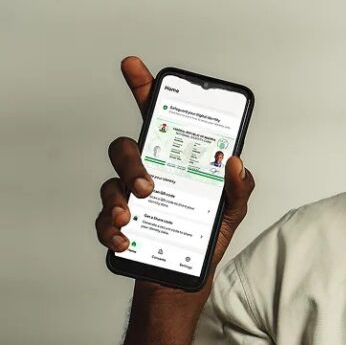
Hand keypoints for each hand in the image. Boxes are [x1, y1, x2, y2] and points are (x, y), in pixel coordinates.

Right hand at [96, 56, 255, 300]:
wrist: (186, 279)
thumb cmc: (207, 236)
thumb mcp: (233, 210)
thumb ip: (241, 187)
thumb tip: (238, 164)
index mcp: (174, 161)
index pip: (156, 117)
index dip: (144, 88)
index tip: (134, 65)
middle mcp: (148, 173)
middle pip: (126, 149)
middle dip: (131, 162)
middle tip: (149, 186)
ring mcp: (129, 199)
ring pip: (111, 184)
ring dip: (117, 198)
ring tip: (130, 216)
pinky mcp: (118, 226)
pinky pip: (104, 221)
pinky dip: (110, 230)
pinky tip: (124, 239)